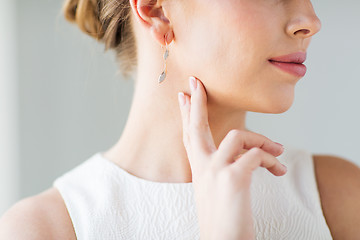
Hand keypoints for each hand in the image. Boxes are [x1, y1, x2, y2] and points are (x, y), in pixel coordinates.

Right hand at [177, 76, 286, 239]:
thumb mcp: (217, 189)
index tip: (184, 95)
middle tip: (197, 83)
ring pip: (239, 136)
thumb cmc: (224, 217)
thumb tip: (243, 152)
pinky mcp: (232, 178)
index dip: (186, 114)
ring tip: (279, 151)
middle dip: (197, 102)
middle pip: (196, 126)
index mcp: (199, 169)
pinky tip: (279, 170)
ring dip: (263, 140)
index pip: (190, 135)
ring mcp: (216, 171)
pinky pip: (257, 155)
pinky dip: (272, 160)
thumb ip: (223, 167)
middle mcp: (203, 167)